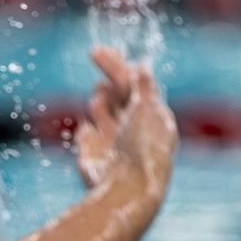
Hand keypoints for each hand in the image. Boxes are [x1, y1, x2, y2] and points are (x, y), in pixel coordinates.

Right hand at [74, 46, 176, 197]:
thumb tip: (142, 65)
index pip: (134, 84)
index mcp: (152, 116)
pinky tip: (88, 127)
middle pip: (120, 93)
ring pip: (105, 110)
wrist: (126, 189)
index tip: (99, 51)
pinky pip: (88, 133)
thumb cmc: (142, 148)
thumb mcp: (145, 109)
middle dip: (109, 75)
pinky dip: (88, 127)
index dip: (118, 66)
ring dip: (102, 98)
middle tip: (95, 52)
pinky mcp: (94, 155)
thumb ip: (142, 86)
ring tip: (101, 94)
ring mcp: (113, 140)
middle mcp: (133, 127)